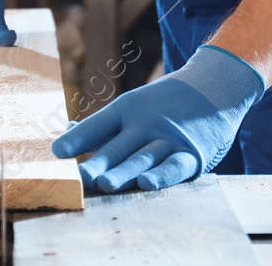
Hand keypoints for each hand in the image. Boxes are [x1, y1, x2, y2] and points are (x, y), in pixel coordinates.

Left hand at [50, 44, 264, 192]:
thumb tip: (65, 136)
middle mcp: (146, 123)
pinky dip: (162, 175)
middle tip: (81, 178)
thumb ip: (103, 127)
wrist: (215, 86)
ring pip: (143, 158)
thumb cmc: (164, 103)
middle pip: (118, 147)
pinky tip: (148, 183)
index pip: (97, 125)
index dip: (77, 138)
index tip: (56, 151)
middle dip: (99, 163)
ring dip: (124, 172)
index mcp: (127, 109)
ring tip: (106, 184)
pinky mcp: (192, 154)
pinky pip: (175, 166)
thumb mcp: (134, 106)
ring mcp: (168, 138)